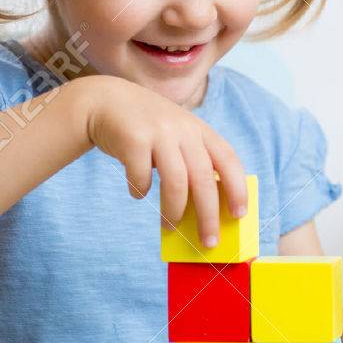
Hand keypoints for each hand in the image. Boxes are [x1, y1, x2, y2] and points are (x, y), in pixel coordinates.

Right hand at [76, 76, 246, 247]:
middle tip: (208, 241)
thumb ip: (191, 160)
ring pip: (176, 183)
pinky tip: (137, 193)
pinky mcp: (133, 138)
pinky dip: (140, 191)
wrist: (103, 101)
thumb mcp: (175, 133)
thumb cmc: (144, 128)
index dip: (237, 188)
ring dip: (174, 211)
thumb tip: (206, 209)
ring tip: (169, 226)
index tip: (239, 214)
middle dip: (209, 216)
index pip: (228, 159)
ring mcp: (158, 131)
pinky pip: (142, 177)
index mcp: (199, 128)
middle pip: (204, 179)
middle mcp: (183, 128)